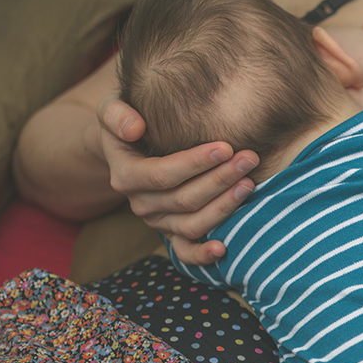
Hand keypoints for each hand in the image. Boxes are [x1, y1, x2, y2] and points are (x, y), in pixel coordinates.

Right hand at [98, 95, 258, 264]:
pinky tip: (224, 248)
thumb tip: (134, 128)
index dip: (194, 163)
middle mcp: (140, 204)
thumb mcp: (112, 108)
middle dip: (220, 179)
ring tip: (249, 184)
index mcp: (125, 176)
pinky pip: (185, 251)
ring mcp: (158, 221)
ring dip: (223, 207)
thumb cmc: (130, 121)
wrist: (132, 145)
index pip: (162, 174)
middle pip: (184, 199)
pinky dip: (203, 255)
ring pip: (191, 224)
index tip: (226, 147)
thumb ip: (116, 114)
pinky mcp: (172, 233)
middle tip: (249, 158)